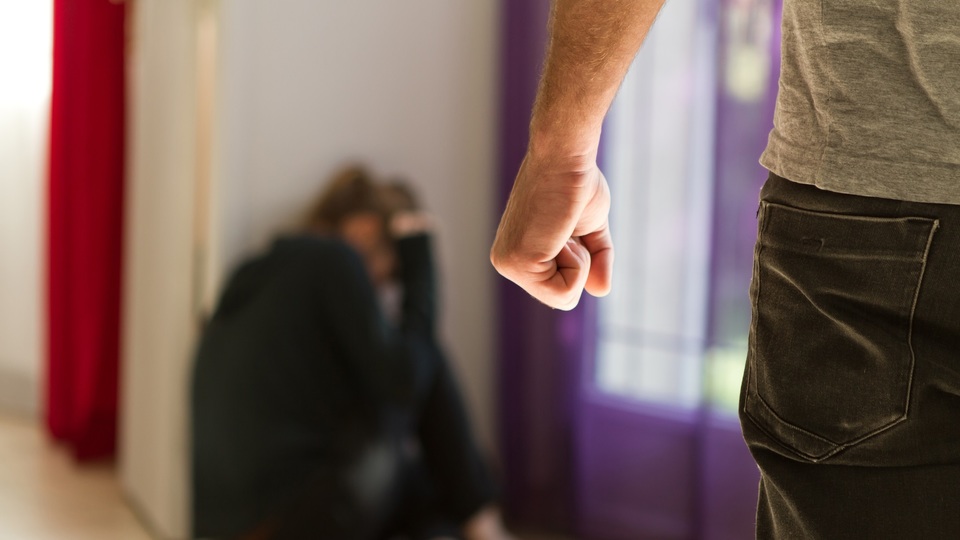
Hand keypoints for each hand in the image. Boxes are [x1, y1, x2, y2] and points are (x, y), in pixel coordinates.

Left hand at [490, 153, 612, 309]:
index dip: (581, 261)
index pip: (559, 288)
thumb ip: (595, 261)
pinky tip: (563, 233)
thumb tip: (601, 291)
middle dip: (581, 266)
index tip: (569, 226)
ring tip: (565, 229)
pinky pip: (565, 291)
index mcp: (517, 253)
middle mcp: (505, 261)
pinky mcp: (518, 262)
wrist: (566, 156)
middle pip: (560, 298)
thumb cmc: (576, 183)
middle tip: (568, 228)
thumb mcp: (590, 229)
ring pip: (563, 299)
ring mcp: (508, 263)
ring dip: (580, 265)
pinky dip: (579, 265)